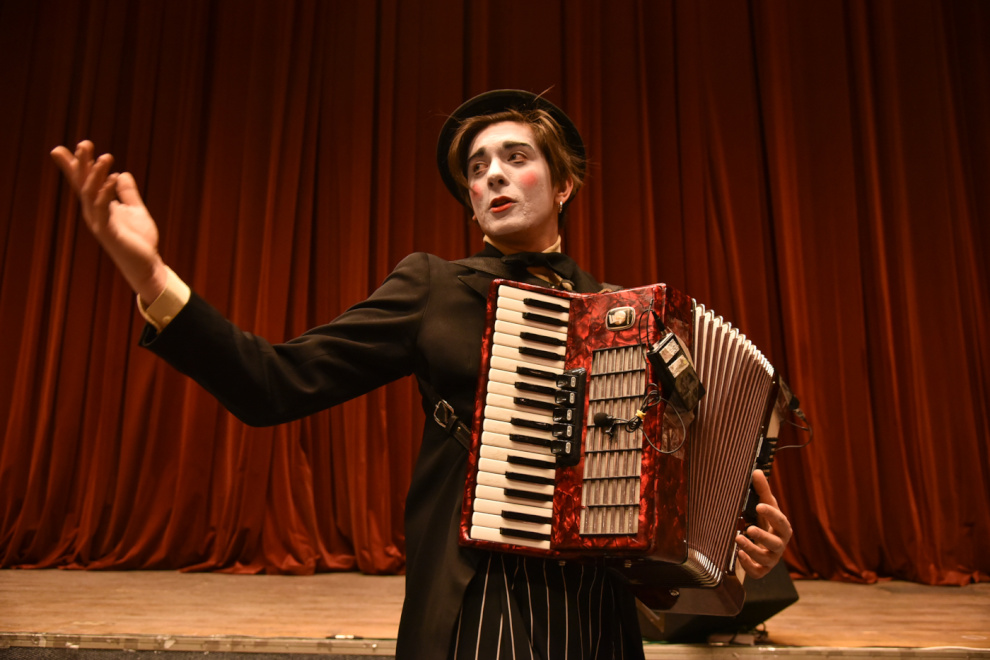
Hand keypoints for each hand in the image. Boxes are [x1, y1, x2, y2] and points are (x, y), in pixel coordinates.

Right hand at [51, 141, 167, 303]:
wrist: (147, 265)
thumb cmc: (140, 241)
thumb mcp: (136, 211)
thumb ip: (128, 194)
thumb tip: (122, 174)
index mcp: (99, 207)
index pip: (84, 183)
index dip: (76, 166)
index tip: (67, 147)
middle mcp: (94, 213)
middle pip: (84, 184)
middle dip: (82, 164)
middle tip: (84, 143)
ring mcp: (99, 222)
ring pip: (91, 194)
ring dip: (96, 174)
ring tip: (105, 156)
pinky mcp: (108, 232)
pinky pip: (104, 208)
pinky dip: (107, 192)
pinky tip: (113, 178)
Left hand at [735, 469, 791, 578]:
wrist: (763, 546)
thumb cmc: (765, 523)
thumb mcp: (765, 507)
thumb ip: (762, 491)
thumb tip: (756, 471)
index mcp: (782, 529)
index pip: (781, 522)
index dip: (772, 514)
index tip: (759, 505)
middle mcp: (779, 545)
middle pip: (776, 543)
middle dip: (763, 536)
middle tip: (749, 528)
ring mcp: (771, 559)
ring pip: (765, 559)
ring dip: (752, 549)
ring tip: (738, 539)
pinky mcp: (761, 570)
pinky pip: (757, 572)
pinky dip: (748, 565)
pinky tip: (738, 555)